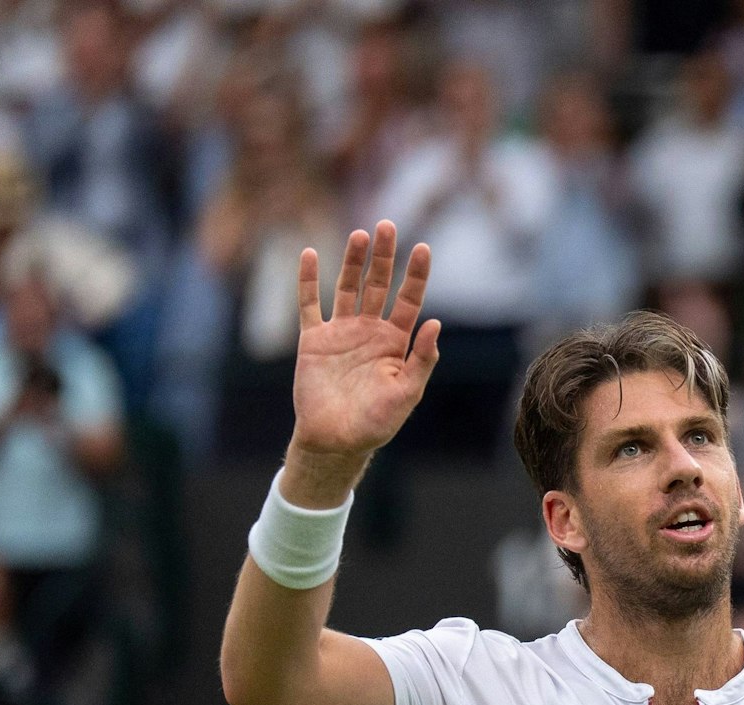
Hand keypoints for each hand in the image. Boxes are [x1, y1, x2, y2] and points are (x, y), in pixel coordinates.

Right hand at [286, 221, 441, 493]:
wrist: (335, 440)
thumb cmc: (376, 423)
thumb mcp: (406, 393)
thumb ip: (421, 359)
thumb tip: (436, 324)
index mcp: (395, 342)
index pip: (408, 300)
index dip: (415, 275)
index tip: (422, 248)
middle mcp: (369, 331)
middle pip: (378, 285)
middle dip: (384, 257)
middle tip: (388, 225)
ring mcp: (341, 333)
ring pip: (347, 288)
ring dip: (352, 261)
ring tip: (360, 235)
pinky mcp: (313, 340)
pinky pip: (309, 305)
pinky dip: (308, 280)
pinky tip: (310, 255)